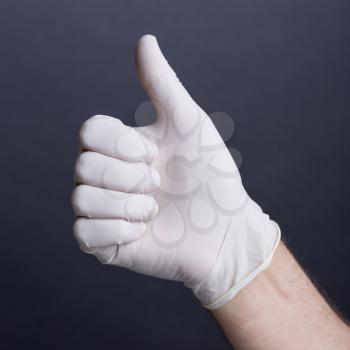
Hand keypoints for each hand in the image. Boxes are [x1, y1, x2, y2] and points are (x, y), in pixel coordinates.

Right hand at [72, 35, 279, 308]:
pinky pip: (84, 233)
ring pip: (81, 199)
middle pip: (84, 166)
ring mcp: (104, 211)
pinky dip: (117, 231)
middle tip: (159, 184)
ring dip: (127, 205)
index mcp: (121, 148)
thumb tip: (144, 41)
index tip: (154, 155)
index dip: (121, 144)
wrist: (225, 228)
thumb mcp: (188, 124)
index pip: (89, 132)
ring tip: (154, 210)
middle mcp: (107, 177)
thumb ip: (161, 84)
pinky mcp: (104, 243)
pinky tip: (143, 231)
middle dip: (130, 177)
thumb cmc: (211, 176)